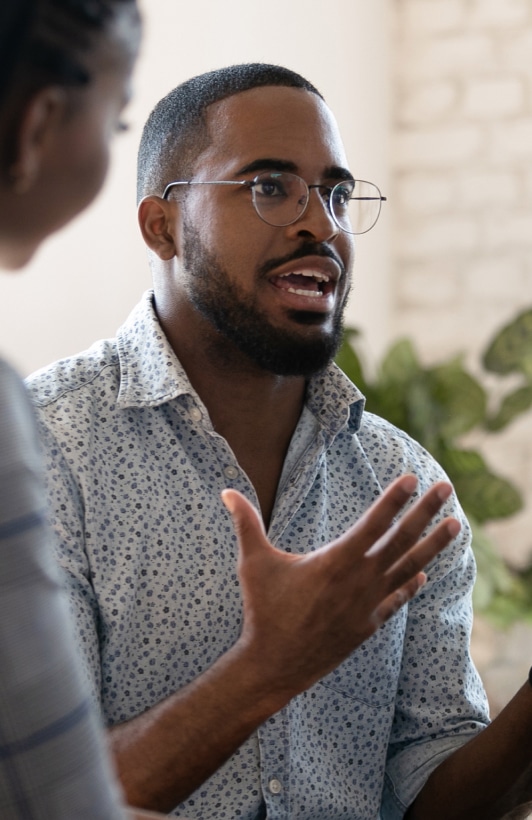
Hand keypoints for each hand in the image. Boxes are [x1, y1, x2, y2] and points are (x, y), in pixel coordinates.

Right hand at [222, 475, 459, 701]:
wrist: (274, 665)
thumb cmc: (263, 610)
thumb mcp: (254, 562)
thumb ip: (246, 524)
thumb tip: (226, 491)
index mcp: (337, 560)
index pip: (374, 522)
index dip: (394, 499)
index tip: (413, 478)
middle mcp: (360, 580)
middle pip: (401, 539)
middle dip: (426, 511)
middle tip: (447, 488)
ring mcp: (368, 604)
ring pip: (409, 568)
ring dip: (434, 545)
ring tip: (456, 525)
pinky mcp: (367, 625)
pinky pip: (396, 600)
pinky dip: (410, 584)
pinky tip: (422, 575)